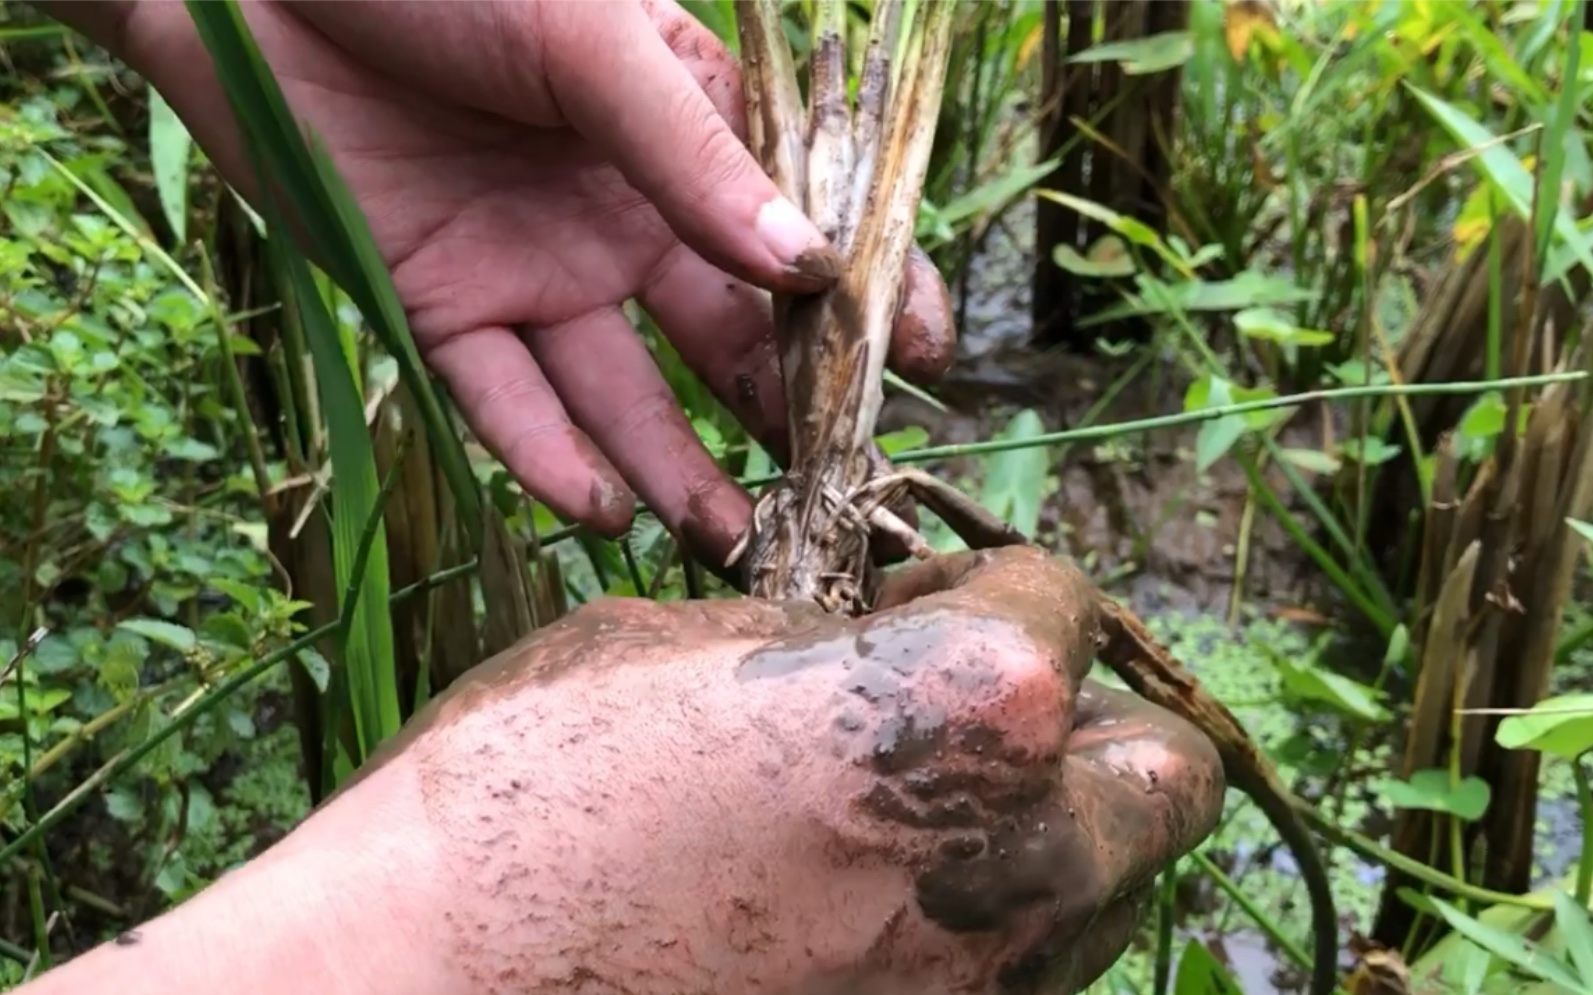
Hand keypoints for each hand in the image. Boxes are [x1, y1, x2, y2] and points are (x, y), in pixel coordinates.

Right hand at [23, 550, 1221, 994]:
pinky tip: (876, 895)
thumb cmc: (532, 785)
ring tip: (918, 803)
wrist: (433, 985)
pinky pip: (1027, 967)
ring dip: (1049, 821)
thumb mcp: (683, 643)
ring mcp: (996, 985)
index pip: (1062, 600)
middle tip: (968, 710)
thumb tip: (877, 639)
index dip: (980, 585)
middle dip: (1083, 720)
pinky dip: (988, 916)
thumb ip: (828, 641)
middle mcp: (1028, 855)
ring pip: (1112, 881)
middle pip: (1161, 766)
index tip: (916, 599)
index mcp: (978, 704)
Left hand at [92, 0, 955, 564]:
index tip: (927, 367)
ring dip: (675, 470)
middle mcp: (625, 220)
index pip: (799, 235)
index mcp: (684, 137)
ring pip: (623, 394)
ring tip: (730, 547)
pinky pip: (506, 399)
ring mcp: (538, 270)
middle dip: (782, 416)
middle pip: (723, 339)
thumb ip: (691, 156)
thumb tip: (813, 268)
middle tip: (832, 496)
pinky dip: (547, 454)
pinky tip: (597, 508)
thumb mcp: (589, 41)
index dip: (870, 301)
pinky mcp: (442, 307)